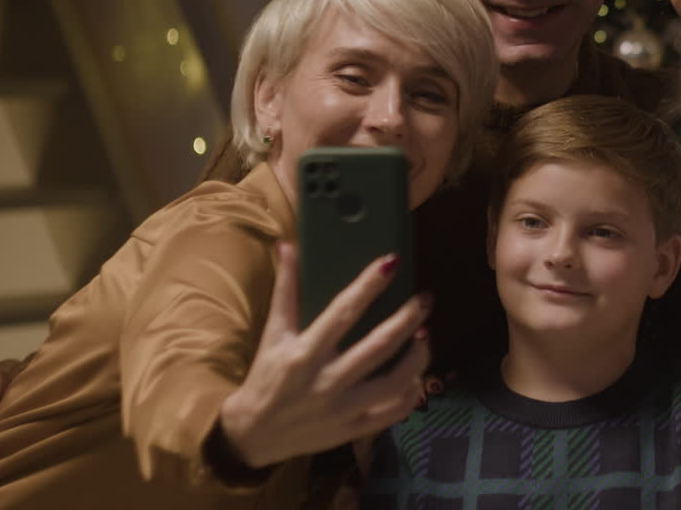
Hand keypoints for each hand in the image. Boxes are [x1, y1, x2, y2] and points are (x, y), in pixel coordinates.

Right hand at [219, 243, 430, 468]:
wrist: (254, 436)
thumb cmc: (267, 377)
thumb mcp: (273, 333)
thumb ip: (286, 290)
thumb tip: (287, 245)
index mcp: (304, 352)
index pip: (343, 311)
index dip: (369, 285)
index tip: (392, 262)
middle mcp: (327, 380)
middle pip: (378, 346)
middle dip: (408, 319)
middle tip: (426, 297)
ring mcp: (343, 408)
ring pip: (393, 382)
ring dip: (417, 356)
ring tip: (426, 334)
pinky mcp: (354, 430)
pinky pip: (393, 413)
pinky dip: (411, 393)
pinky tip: (417, 374)